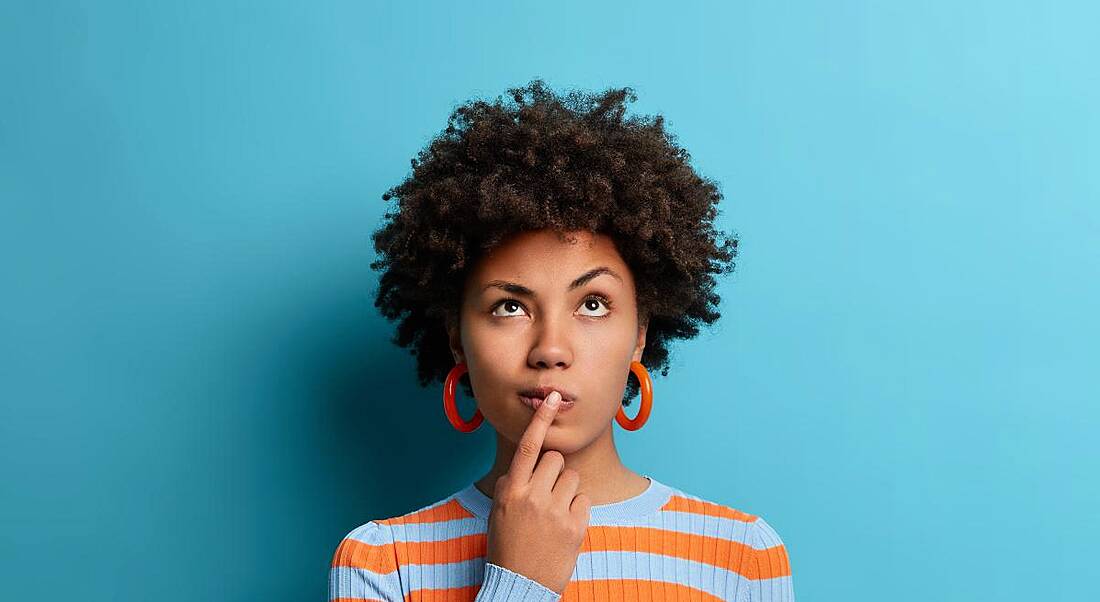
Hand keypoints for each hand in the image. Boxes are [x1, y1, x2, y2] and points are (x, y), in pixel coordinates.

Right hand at [483, 391, 590, 594]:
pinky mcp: (575, 526)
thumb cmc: (507, 547)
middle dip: (553, 471)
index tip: (552, 396)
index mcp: (511, 491)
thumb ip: (510, 485)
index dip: (541, 418)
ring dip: (566, 490)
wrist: (520, 586)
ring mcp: (556, 512)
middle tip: (546, 493)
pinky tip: (564, 525)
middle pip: (555, 460)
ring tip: (553, 513)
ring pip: (572, 478)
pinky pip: (584, 500)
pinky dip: (576, 509)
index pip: (528, 445)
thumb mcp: (498, 512)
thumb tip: (525, 466)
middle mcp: (534, 497)